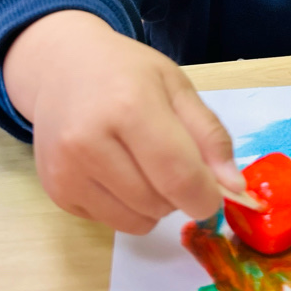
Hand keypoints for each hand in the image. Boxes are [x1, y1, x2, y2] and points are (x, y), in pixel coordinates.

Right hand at [3, 10, 245, 233]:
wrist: (58, 67)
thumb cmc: (125, 72)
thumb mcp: (177, 86)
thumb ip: (210, 135)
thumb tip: (234, 187)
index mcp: (129, 106)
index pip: (179, 175)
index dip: (206, 196)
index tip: (216, 194)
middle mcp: (90, 142)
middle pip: (160, 203)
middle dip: (180, 194)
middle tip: (173, 161)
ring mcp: (67, 170)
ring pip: (137, 222)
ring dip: (154, 205)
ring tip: (143, 164)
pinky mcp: (56, 191)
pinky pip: (112, 222)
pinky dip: (126, 207)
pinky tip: (116, 170)